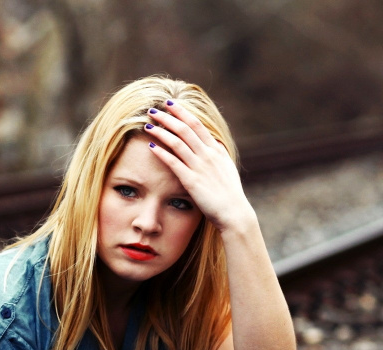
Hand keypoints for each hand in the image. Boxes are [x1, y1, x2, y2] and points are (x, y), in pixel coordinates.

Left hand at [144, 102, 257, 235]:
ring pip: (177, 143)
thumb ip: (219, 154)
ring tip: (148, 125)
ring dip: (161, 132)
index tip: (170, 104)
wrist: (234, 213)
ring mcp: (199, 167)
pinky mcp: (192, 181)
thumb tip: (214, 142)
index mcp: (216, 150)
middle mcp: (207, 155)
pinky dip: (162, 152)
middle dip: (168, 117)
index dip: (182, 112)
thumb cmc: (230, 193)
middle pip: (185, 129)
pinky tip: (151, 145)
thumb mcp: (228, 168)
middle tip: (153, 110)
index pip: (197, 124)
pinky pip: (174, 162)